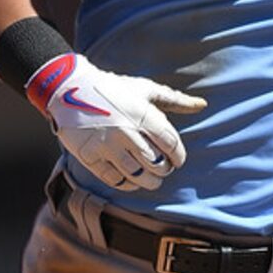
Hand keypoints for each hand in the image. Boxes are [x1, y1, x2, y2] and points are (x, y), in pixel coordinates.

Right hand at [38, 53, 206, 191]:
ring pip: (137, 175)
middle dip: (164, 169)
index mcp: (143, 114)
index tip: (178, 160)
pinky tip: (130, 179)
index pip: (171, 144)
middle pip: (156, 163)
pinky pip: (114, 179)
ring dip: (148, 180)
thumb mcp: (144, 89)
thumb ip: (175, 99)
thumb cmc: (112, 88)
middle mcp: (127, 131)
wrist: (69, 89)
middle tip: (163, 168)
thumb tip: (203, 105)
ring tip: (151, 178)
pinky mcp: (90, 156)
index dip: (179, 156)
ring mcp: (107, 145)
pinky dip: (126, 184)